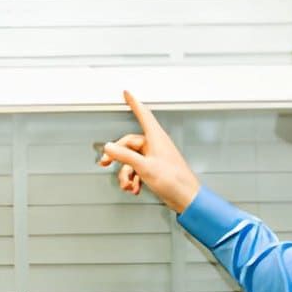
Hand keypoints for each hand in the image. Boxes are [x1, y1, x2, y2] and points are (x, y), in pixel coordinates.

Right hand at [99, 91, 200, 213]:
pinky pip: (137, 168)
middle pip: (129, 143)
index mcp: (156, 138)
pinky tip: (135, 187)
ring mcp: (155, 157)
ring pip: (131, 159)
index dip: (134, 103)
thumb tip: (109, 147)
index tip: (127, 93)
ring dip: (126, 173)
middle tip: (105, 162)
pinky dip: (133, 178)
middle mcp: (155, 145)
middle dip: (117, 156)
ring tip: (128, 184)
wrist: (186, 197)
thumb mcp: (144, 167)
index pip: (143, 114)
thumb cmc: (174, 180)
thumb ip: (124, 156)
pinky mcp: (155, 168)